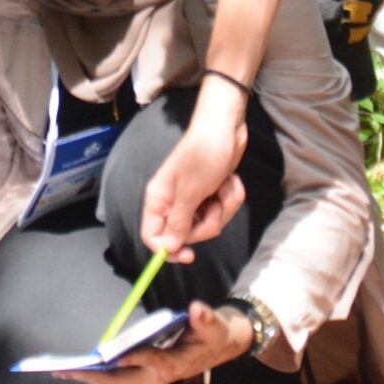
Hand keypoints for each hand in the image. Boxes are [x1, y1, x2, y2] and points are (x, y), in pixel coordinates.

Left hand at [60, 300, 255, 383]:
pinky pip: (117, 378)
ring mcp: (149, 378)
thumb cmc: (213, 335)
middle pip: (120, 379)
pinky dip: (98, 375)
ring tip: (61, 372)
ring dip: (89, 377)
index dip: (126, 359)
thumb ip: (204, 318)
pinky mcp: (144, 375)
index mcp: (172, 364)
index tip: (105, 357)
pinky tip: (79, 371)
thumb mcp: (213, 325)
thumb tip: (198, 308)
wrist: (219, 347)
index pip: (146, 360)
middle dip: (92, 376)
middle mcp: (156, 376)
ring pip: (114, 381)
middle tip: (64, 371)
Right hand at [139, 92, 248, 262]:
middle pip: (186, 234)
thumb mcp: (190, 193)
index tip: (190, 255)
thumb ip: (178, 224)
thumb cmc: (204, 155)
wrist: (226, 128)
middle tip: (213, 204)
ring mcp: (194, 197)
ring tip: (223, 186)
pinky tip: (230, 181)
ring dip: (223, 207)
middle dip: (208, 223)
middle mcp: (173, 201)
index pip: (153, 236)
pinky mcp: (211, 193)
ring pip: (209, 223)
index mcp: (159, 199)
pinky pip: (222, 210)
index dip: (169, 250)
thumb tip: (167, 249)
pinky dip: (231, 198)